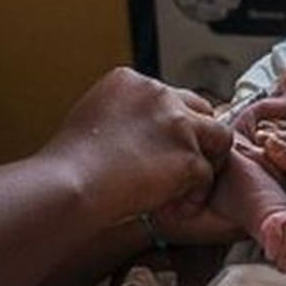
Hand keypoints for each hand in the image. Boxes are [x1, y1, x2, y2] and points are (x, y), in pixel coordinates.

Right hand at [40, 68, 231, 224]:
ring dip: (206, 162)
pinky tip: (176, 205)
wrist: (69, 184)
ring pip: (218, 137)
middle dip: (197, 137)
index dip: (172, 122)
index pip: (170, 94)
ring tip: (189, 185)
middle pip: (201, 109)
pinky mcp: (188, 156)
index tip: (163, 144)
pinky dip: (194, 194)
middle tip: (184, 164)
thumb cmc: (68, 163)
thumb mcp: (91, 116)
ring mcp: (177, 124)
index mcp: (130, 80)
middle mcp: (158, 94)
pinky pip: (206, 175)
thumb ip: (121, 113)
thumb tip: (135, 129)